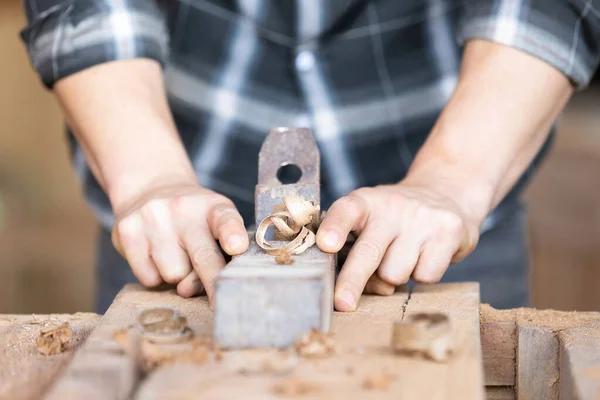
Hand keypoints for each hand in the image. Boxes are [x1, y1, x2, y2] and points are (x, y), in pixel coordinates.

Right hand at [111, 182, 248, 303]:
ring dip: (178, 277)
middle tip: (220, 304)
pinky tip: (156, 258)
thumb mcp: (213, 221)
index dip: (232, 234)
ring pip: (174, 275)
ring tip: (176, 257)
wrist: (150, 188)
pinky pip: (149, 278)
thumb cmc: (192, 217)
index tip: (237, 247)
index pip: (225, 219)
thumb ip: (217, 253)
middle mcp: (183, 208)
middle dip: (214, 284)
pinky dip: (155, 277)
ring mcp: (153, 218)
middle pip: (202, 257)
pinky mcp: (127, 232)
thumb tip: (190, 288)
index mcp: (212, 206)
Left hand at [316, 182, 479, 310]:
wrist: (446, 193)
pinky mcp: (449, 232)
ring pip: (395, 273)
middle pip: (368, 252)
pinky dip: (422, 275)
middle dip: (352, 281)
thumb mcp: (369, 221)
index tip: (326, 245)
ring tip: (402, 257)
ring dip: (394, 277)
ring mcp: (421, 218)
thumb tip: (353, 292)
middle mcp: (391, 206)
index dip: (334, 228)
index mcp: (364, 202)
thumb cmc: (394, 219)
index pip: (345, 211)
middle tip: (343, 304)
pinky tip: (425, 256)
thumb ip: (354, 249)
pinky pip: (425, 276)